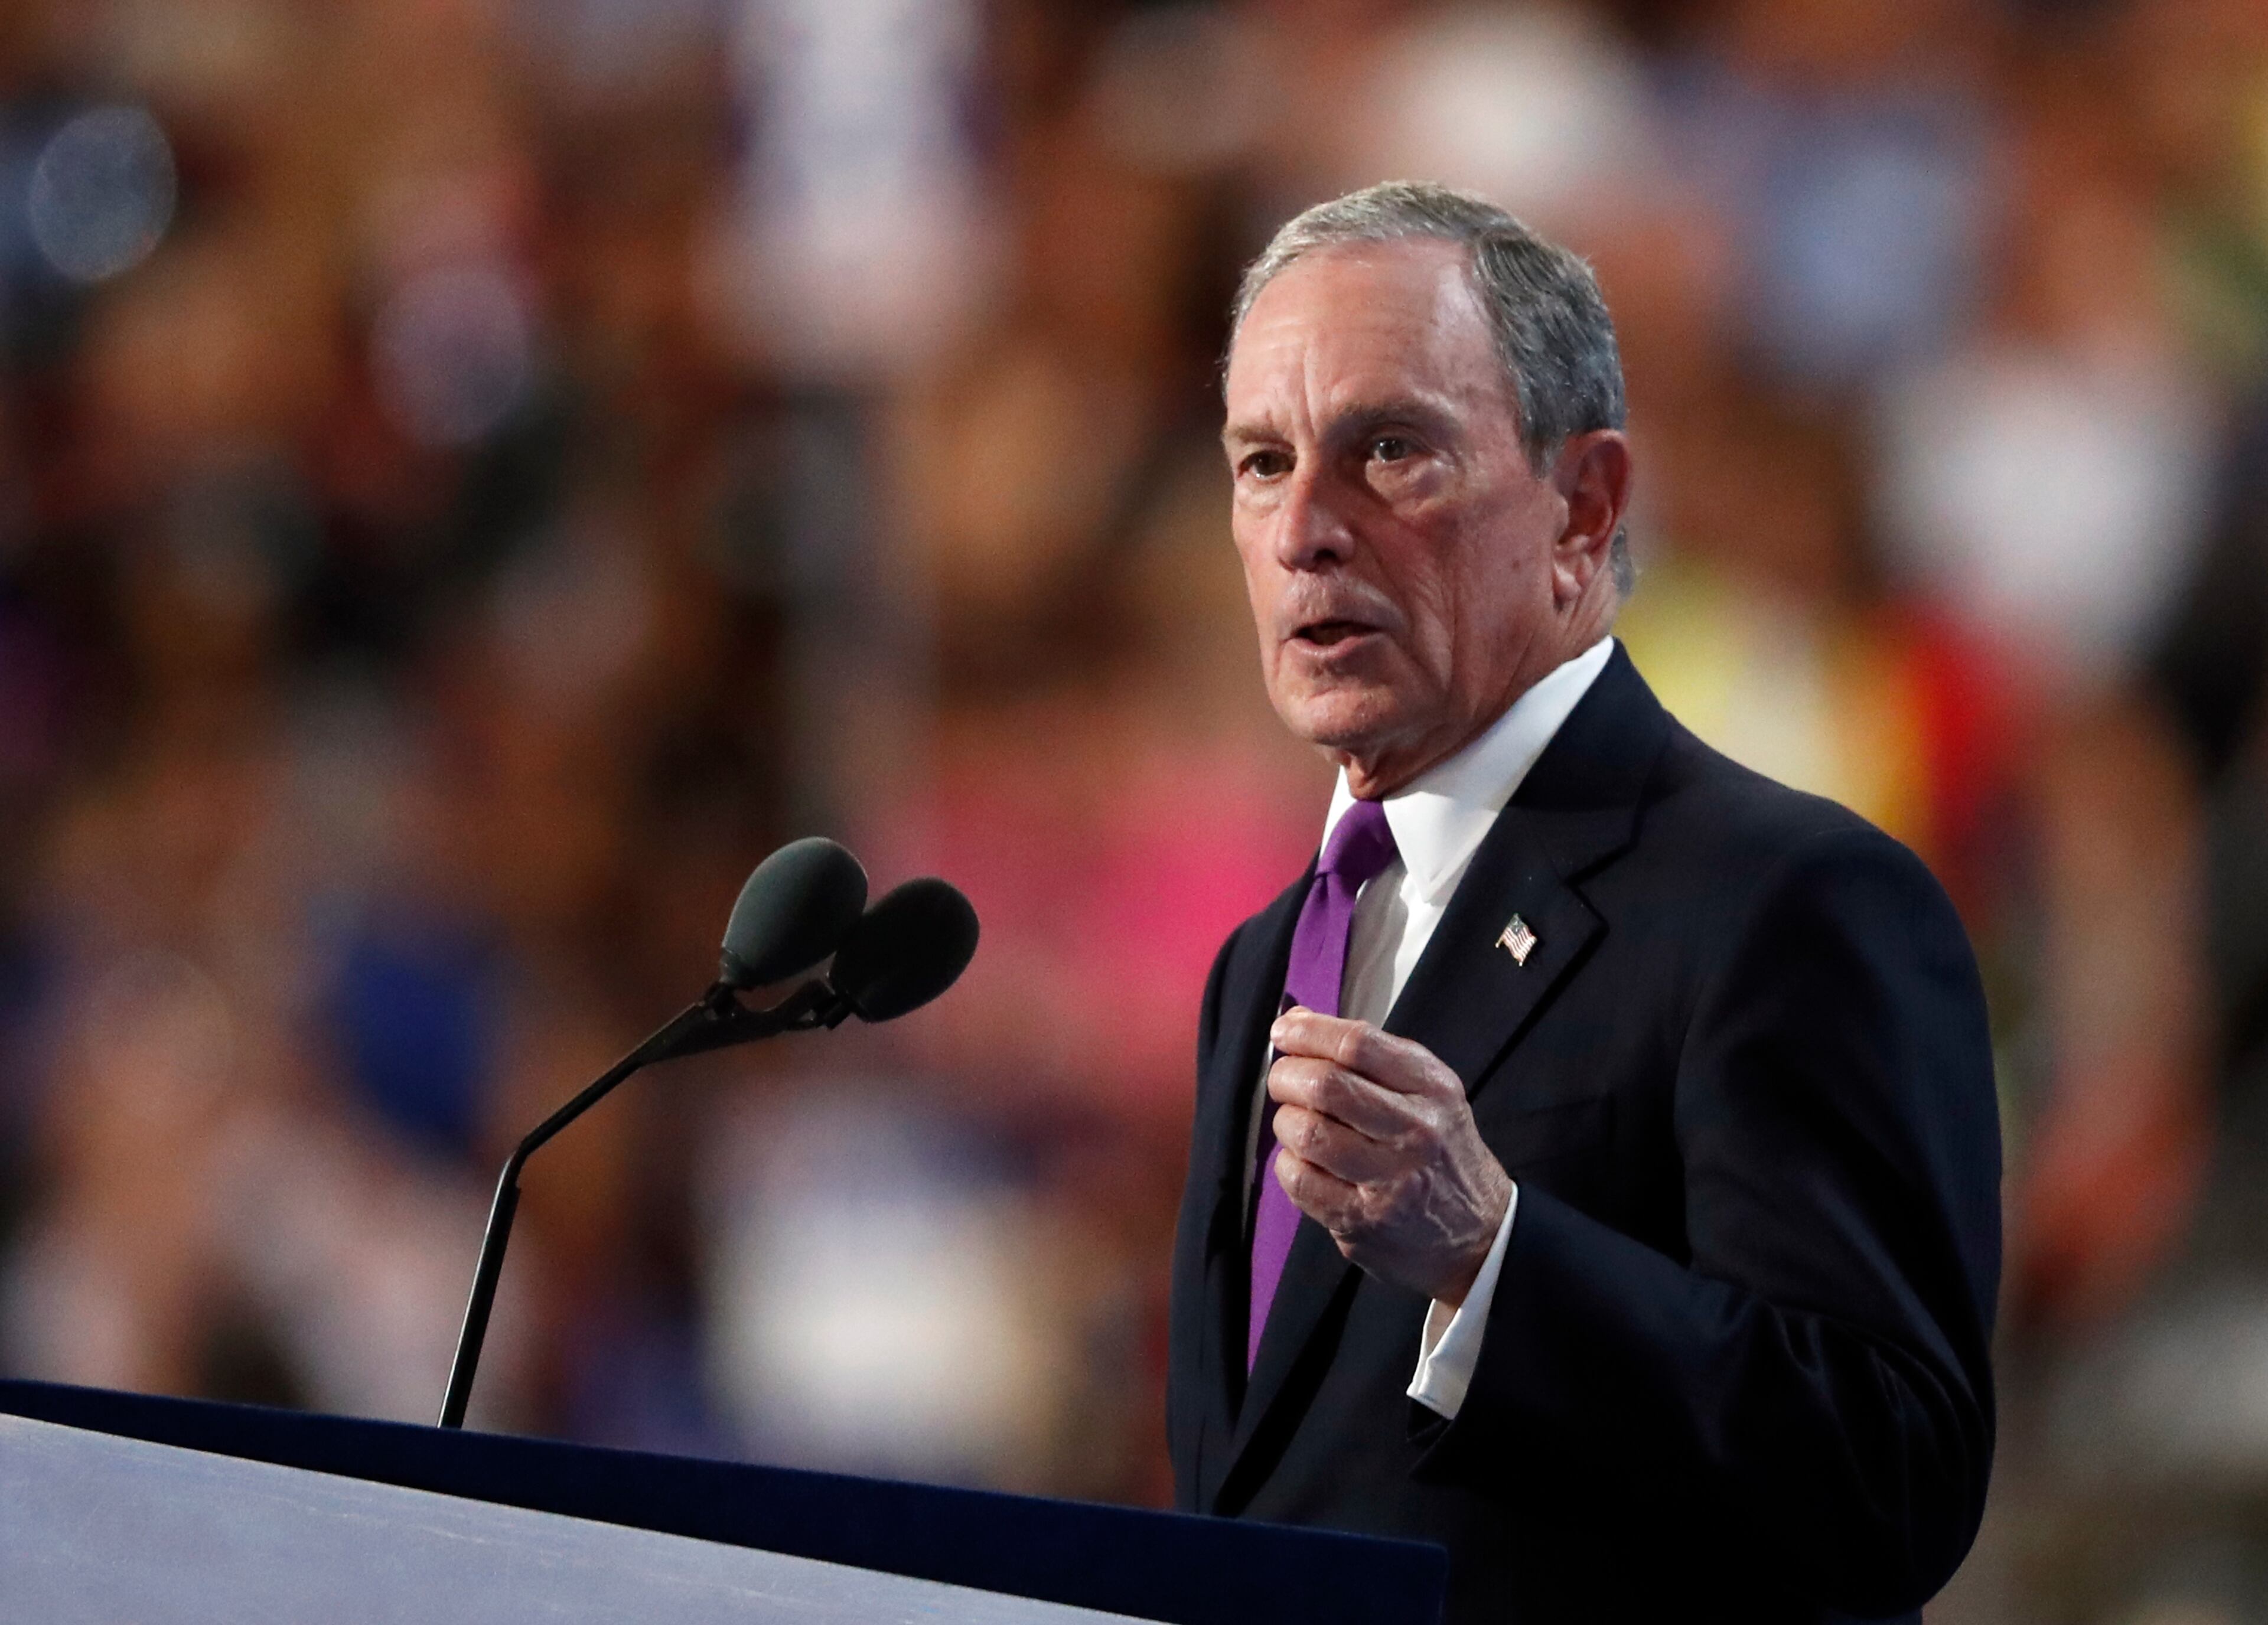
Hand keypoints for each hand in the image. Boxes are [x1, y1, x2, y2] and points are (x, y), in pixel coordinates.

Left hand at [1267, 1008, 1512, 1305]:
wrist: (1477, 1233)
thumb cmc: (1440, 1151)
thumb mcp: (1426, 1091)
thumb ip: (1367, 1054)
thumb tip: (1294, 1022)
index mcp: (1432, 1089)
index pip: (1358, 1045)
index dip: (1309, 1033)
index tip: (1283, 1033)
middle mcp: (1416, 1132)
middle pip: (1326, 1086)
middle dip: (1287, 1076)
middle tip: (1283, 1081)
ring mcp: (1389, 1181)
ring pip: (1307, 1132)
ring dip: (1286, 1122)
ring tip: (1297, 1123)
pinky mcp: (1362, 1220)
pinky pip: (1298, 1179)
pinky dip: (1288, 1163)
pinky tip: (1305, 1161)